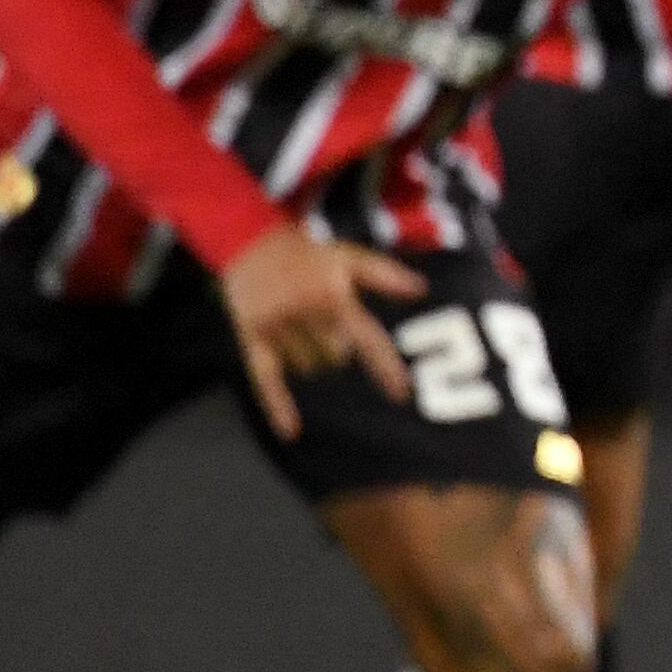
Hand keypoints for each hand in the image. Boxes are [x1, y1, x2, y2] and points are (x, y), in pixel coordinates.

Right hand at [218, 231, 427, 439]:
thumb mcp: (349, 257)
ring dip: (313, 359)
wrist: (250, 240)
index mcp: (334, 295)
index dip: (385, 368)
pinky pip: (266, 378)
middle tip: (327, 323)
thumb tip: (421, 289)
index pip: (367, 339)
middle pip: (336, 358)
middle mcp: (305, 312)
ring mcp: (276, 325)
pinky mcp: (251, 336)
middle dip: (339, 349)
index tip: (402, 394)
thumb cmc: (308, 254)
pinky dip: (278, 406)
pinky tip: (291, 432)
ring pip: (308, 368)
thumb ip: (385, 275)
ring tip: (304, 326)